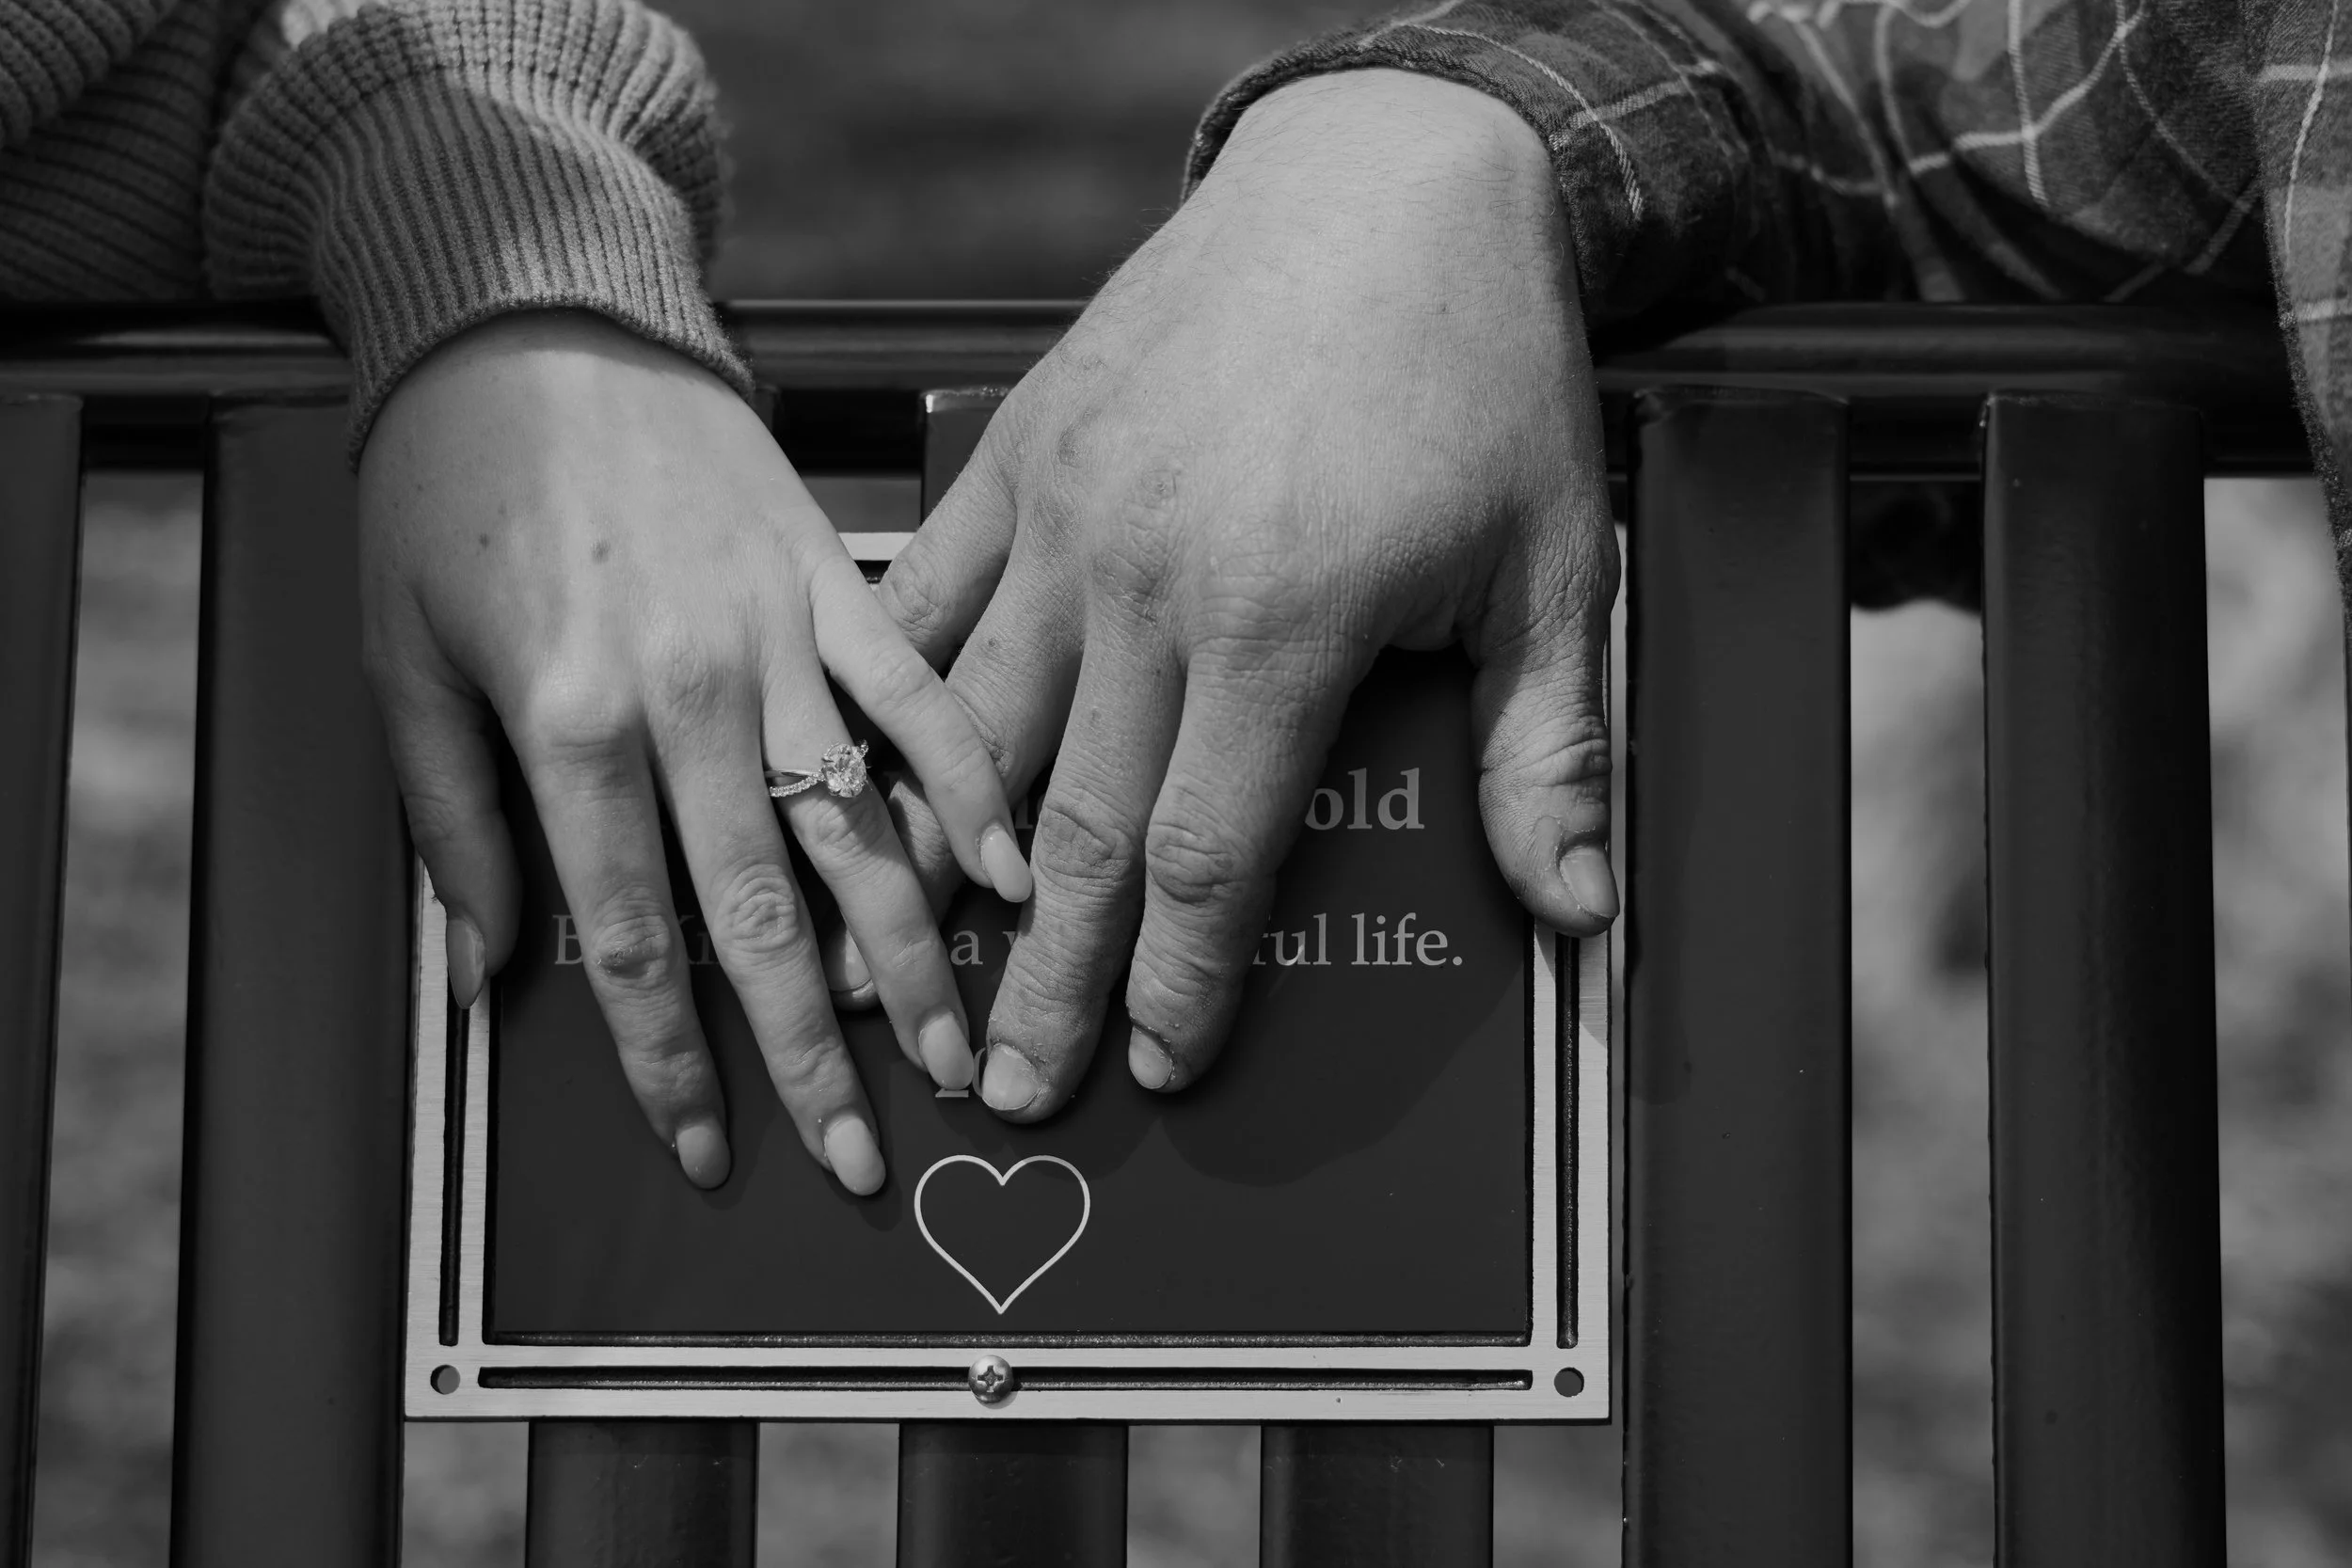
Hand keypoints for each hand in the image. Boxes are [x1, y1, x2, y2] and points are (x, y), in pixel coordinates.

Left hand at [359, 312, 1031, 1191]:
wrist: (532, 314)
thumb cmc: (446, 488)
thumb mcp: (399, 660)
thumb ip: (454, 824)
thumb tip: (491, 973)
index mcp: (568, 724)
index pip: (630, 940)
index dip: (669, 1062)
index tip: (706, 1149)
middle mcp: (687, 696)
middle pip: (765, 918)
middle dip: (811, 1058)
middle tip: (861, 1163)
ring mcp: (777, 638)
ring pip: (861, 830)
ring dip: (914, 958)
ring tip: (953, 1056)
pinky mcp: (838, 583)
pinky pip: (923, 700)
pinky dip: (972, 786)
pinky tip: (1012, 871)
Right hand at [874, 70, 1617, 1120]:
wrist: (1385, 177)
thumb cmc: (1480, 374)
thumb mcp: (1550, 563)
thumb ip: (1544, 749)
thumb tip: (1577, 912)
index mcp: (1281, 622)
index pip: (1206, 852)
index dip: (1175, 980)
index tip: (1157, 1067)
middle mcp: (1148, 582)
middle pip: (1073, 830)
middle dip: (1041, 979)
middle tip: (1006, 1091)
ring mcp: (1064, 516)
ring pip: (972, 736)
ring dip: (945, 872)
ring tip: (915, 972)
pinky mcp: (1017, 453)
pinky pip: (926, 606)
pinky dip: (896, 706)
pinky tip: (876, 783)